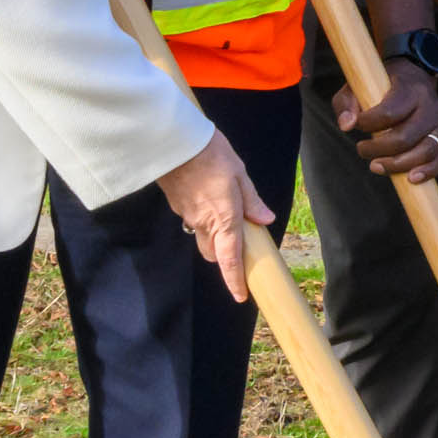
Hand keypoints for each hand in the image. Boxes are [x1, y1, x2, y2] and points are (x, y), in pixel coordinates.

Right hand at [156, 131, 273, 299]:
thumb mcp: (239, 173)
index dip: (235, 280)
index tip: (241, 296)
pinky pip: (192, 220)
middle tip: (238, 244)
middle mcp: (203, 222)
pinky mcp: (177, 205)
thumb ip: (251, 200)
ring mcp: (187, 215)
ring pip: (202, 238)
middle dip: (225, 256)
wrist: (172, 141)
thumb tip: (265, 219)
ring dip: (214, 236)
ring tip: (225, 214)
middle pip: (214, 253)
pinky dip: (203, 218)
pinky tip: (208, 197)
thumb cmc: (209, 153)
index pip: (230, 259)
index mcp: (224, 217)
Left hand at [333, 56, 437, 184]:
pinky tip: (410, 179)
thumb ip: (347, 103)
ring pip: (427, 151)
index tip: (356, 125)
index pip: (389, 113)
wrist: (413, 77)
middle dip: (379, 150)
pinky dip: (427, 172)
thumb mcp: (360, 84)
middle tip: (362, 149)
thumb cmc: (381, 85)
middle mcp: (429, 105)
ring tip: (377, 166)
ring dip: (399, 165)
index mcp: (409, 89)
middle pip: (406, 137)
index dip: (369, 124)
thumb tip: (346, 126)